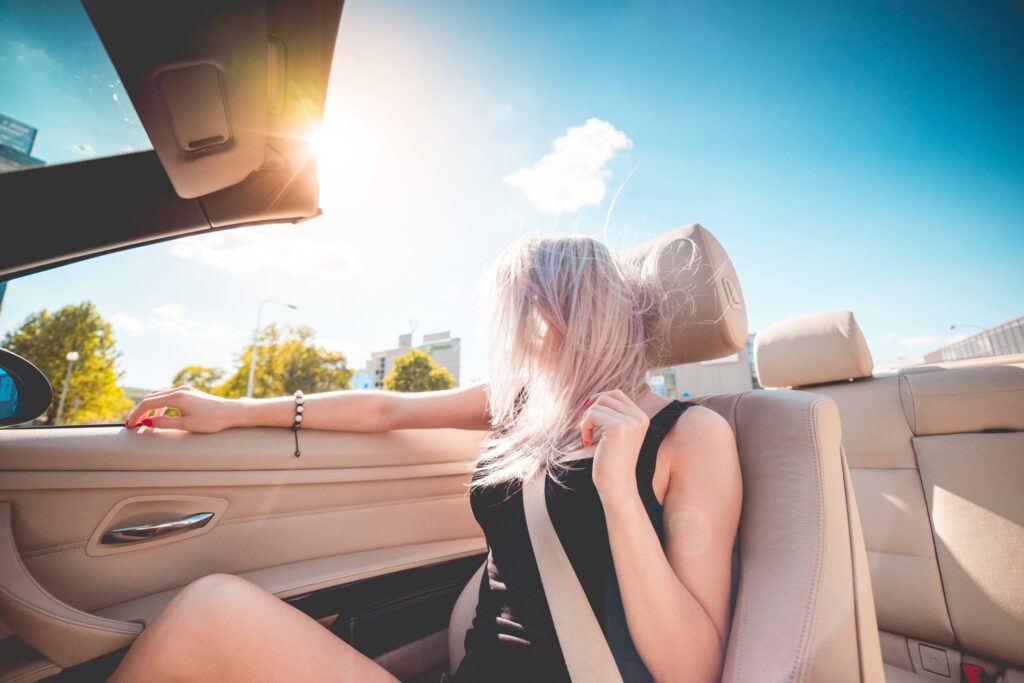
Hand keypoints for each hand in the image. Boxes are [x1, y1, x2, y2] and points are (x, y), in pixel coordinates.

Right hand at [124, 385, 242, 432]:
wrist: (232, 412)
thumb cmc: (212, 420)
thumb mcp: (186, 425)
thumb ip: (164, 423)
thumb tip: (146, 423)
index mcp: (177, 397)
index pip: (148, 403)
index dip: (136, 414)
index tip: (129, 425)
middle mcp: (179, 390)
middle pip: (151, 397)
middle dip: (140, 410)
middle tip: (132, 424)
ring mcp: (185, 389)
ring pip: (159, 395)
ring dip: (149, 407)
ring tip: (144, 422)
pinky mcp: (189, 392)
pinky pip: (168, 396)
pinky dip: (159, 405)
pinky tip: (159, 416)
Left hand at [580, 389, 650, 500]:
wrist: (617, 485)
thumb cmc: (613, 462)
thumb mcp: (617, 435)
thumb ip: (613, 416)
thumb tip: (593, 398)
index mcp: (642, 417)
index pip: (617, 395)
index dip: (600, 401)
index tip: (590, 418)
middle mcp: (638, 417)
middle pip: (607, 397)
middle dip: (592, 410)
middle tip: (587, 428)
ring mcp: (629, 421)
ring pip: (598, 405)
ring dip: (587, 420)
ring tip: (588, 437)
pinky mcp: (617, 427)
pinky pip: (591, 415)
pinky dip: (584, 427)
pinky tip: (587, 441)